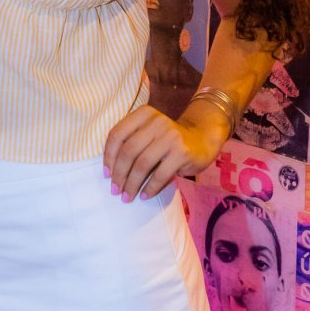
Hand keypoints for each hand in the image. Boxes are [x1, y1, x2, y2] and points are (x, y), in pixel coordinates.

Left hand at [103, 105, 228, 201]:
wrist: (203, 138)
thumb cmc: (168, 140)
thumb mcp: (149, 133)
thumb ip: (131, 143)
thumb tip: (111, 173)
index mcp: (143, 114)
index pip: (117, 134)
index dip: (108, 156)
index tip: (106, 174)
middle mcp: (156, 121)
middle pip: (128, 151)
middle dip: (119, 174)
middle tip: (115, 191)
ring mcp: (170, 136)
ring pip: (142, 164)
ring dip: (132, 184)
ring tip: (127, 197)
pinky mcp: (182, 152)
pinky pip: (159, 174)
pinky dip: (149, 188)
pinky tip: (144, 195)